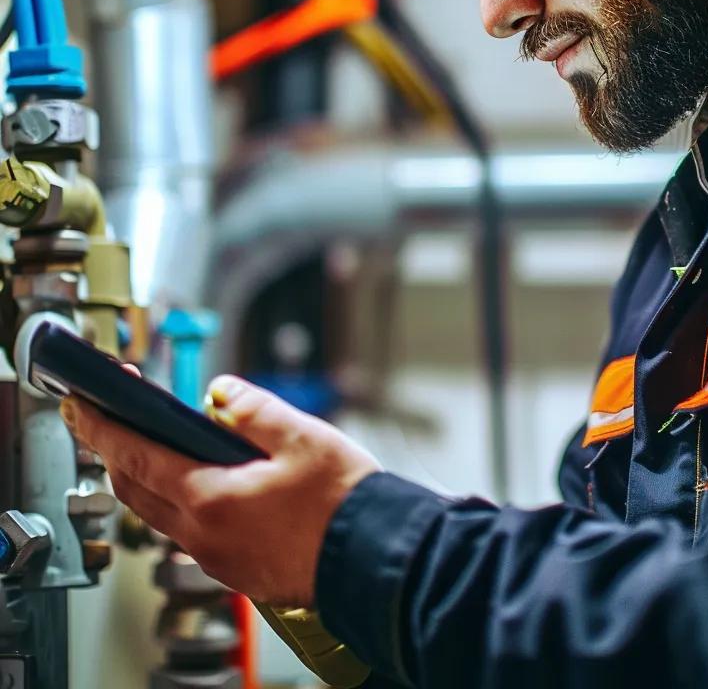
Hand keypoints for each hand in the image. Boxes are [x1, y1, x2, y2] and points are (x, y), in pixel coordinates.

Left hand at [60, 375, 380, 606]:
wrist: (374, 558)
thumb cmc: (344, 504)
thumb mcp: (302, 437)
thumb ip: (254, 410)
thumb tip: (221, 392)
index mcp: (211, 497)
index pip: (135, 455)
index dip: (103, 426)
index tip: (81, 406)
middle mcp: (203, 534)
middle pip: (137, 489)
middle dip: (117, 451)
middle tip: (113, 420)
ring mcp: (218, 556)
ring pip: (160, 513)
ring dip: (148, 477)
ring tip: (160, 445)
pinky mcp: (237, 569)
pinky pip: (190, 532)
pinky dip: (181, 500)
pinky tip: (208, 483)